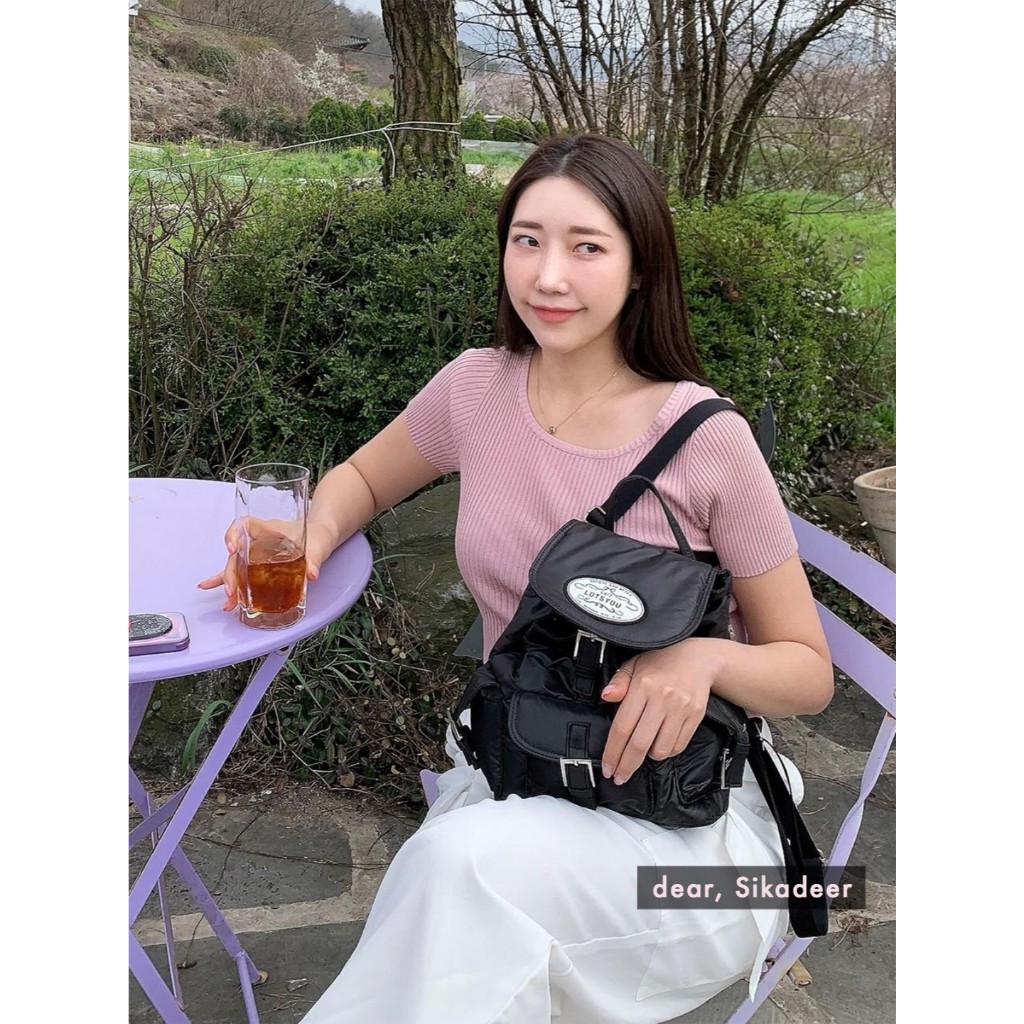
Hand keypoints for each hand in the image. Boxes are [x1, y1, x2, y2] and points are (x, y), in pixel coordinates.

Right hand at [197, 519, 335, 611]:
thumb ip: (314, 559)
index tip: (232, 549)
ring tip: (228, 601)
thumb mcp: (318, 546)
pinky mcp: (262, 567)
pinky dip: (236, 586)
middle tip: (231, 590)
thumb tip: (312, 574)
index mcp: (270, 529)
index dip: (233, 534)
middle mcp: (259, 541)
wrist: (322, 538)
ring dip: (231, 584)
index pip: (244, 525)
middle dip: (231, 573)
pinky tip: (228, 598)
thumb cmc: (317, 536)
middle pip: (237, 553)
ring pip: (238, 567)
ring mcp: (258, 554)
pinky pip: (245, 576)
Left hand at [600, 639, 721, 785]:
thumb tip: (606, 696)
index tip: (608, 767)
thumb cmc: (661, 662)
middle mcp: (662, 698)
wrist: (698, 658)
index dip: (613, 752)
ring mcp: (681, 708)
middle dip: (627, 765)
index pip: (622, 727)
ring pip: (660, 749)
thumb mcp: (634, 664)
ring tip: (642, 752)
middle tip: (619, 777)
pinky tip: (659, 745)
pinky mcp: (695, 716)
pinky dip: (666, 751)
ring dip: (648, 757)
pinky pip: (678, 746)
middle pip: (639, 744)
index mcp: (643, 685)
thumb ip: (619, 682)